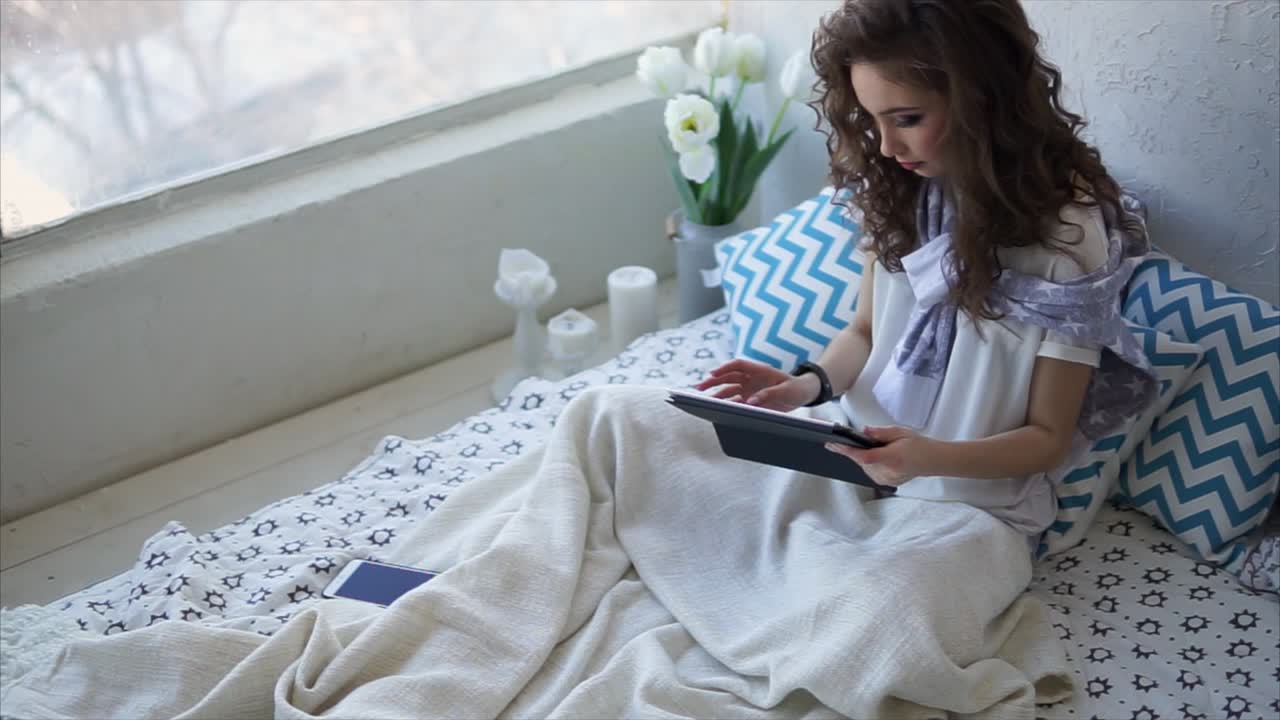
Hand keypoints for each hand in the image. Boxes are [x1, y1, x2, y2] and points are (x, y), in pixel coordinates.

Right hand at [694, 358, 818, 411]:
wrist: (802, 395)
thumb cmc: (795, 388)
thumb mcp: (786, 390)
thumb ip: (769, 394)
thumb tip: (751, 401)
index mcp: (758, 370)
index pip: (737, 365)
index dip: (724, 368)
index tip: (713, 373)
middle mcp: (750, 379)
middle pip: (727, 377)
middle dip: (712, 381)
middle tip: (699, 388)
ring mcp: (749, 389)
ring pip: (728, 390)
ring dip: (716, 395)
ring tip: (706, 402)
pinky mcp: (750, 401)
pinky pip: (736, 403)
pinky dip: (728, 405)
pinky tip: (721, 409)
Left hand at [824, 425, 935, 486]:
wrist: (931, 461)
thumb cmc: (918, 445)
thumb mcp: (900, 432)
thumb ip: (880, 433)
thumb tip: (864, 431)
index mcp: (893, 458)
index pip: (866, 457)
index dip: (849, 451)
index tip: (834, 445)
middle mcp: (888, 472)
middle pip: (861, 461)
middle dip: (853, 450)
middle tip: (843, 440)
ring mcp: (886, 480)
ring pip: (863, 467)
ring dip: (861, 456)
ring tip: (869, 447)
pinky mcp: (884, 482)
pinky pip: (869, 471)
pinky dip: (867, 462)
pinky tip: (874, 455)